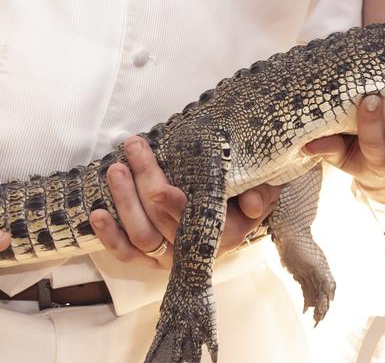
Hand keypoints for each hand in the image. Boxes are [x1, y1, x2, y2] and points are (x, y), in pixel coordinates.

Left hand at [89, 136, 280, 270]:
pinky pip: (128, 253)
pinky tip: (96, 214)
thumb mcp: (265, 192)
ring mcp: (170, 256)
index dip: (172, 206)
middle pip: (159, 222)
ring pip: (141, 235)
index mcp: (222, 233)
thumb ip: (262, 195)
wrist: (241, 218)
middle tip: (133, 149)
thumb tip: (252, 201)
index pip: (192, 221)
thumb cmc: (250, 198)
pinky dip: (110, 236)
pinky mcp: (153, 259)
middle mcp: (193, 249)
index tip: (156, 188)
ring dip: (124, 202)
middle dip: (142, 183)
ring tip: (115, 169)